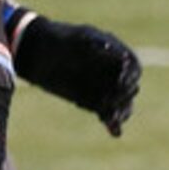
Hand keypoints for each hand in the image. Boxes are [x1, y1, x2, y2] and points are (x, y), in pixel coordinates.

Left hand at [9, 8, 140, 134]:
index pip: (133, 67)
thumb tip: (124, 58)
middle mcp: (114, 72)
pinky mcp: (93, 102)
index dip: (130, 76)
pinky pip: (107, 114)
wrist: (34, 52)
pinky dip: (113, 123)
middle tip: (108, 100)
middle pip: (129, 88)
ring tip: (112, 118)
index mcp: (116, 53)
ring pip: (121, 103)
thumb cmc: (58, 38)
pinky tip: (115, 132)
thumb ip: (101, 46)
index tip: (120, 81)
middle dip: (122, 96)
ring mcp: (104, 87)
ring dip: (121, 112)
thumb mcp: (80, 37)